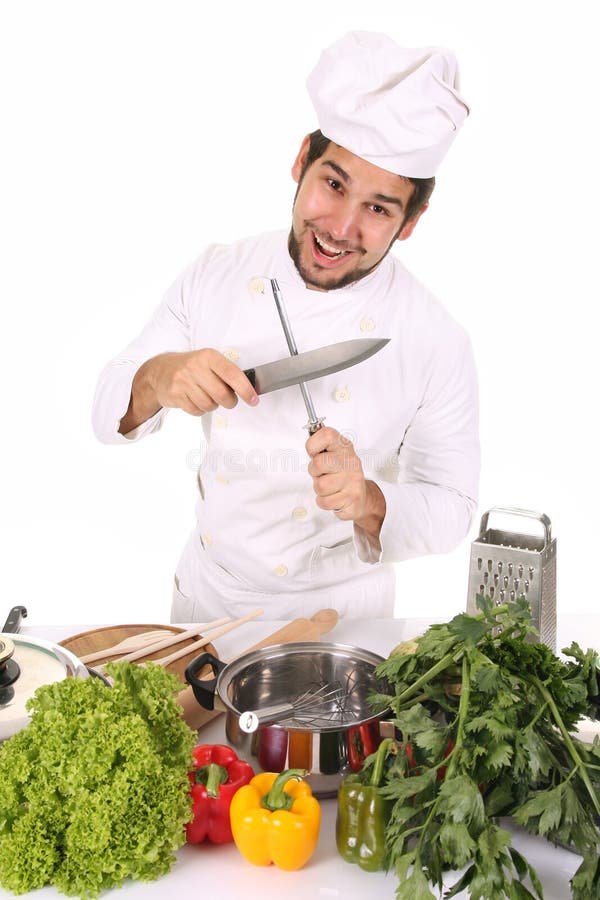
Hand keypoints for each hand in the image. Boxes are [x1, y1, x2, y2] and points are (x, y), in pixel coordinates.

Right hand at [119, 349, 258, 433]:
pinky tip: (195, 400)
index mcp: (208, 356)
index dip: (245, 389)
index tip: (253, 400)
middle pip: (222, 395)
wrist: (159, 371)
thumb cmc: (191, 367)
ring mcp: (183, 381)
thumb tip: (249, 390)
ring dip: (213, 406)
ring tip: (207, 396)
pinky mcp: (175, 394)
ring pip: (209, 405)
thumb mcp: (208, 361)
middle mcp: (195, 367)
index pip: (232, 374)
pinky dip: (200, 410)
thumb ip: (226, 373)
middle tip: (229, 401)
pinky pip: (197, 411)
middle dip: (230, 402)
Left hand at [306, 427, 384, 534]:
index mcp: (344, 446)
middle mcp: (350, 461)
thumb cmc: (341, 475)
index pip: (326, 435)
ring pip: (320, 485)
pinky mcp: (352, 497)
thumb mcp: (332, 455)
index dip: (313, 445)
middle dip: (314, 472)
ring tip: (329, 486)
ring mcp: (353, 479)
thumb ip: (320, 446)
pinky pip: (324, 501)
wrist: (361, 497)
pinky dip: (324, 501)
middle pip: (318, 463)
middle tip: (322, 473)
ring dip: (319, 489)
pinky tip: (333, 497)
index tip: (315, 453)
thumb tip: (310, 431)